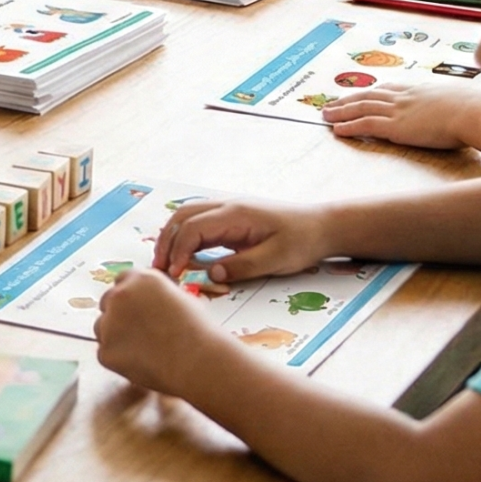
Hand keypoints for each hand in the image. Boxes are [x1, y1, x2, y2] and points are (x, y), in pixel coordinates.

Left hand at [95, 267, 231, 393]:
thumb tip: (147, 301)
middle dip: (119, 314)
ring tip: (144, 350)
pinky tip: (141, 363)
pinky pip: (106, 353)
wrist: (198, 360)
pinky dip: (119, 359)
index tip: (136, 308)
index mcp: (139, 279)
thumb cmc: (198, 330)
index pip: (122, 280)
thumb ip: (155, 294)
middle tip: (139, 332)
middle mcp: (119, 296)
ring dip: (116, 336)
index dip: (130, 295)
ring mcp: (109, 323)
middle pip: (108, 302)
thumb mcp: (179, 297)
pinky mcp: (105, 351)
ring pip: (102, 328)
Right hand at [152, 196, 334, 284]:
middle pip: (182, 216)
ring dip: (171, 237)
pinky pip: (198, 221)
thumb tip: (210, 275)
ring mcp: (227, 209)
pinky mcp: (230, 217)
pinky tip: (182, 254)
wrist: (321, 226)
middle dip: (166, 242)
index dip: (178, 251)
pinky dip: (183, 236)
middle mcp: (227, 206)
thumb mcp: (275, 259)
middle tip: (159, 270)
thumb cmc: (302, 241)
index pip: (193, 228)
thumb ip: (242, 267)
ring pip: (186, 215)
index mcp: (236, 214)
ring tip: (165, 263)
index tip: (174, 275)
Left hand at [321, 80, 480, 150]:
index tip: (360, 92)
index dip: (371, 91)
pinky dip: (349, 126)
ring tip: (326, 115)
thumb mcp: (461, 99)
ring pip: (362, 108)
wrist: (473, 112)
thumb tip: (464, 106)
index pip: (389, 89)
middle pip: (369, 95)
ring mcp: (398, 110)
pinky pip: (366, 125)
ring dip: (341, 111)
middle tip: (332, 102)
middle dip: (348, 99)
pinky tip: (337, 130)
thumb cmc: (476, 109)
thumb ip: (454, 103)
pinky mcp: (396, 127)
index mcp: (420, 89)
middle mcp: (404, 97)